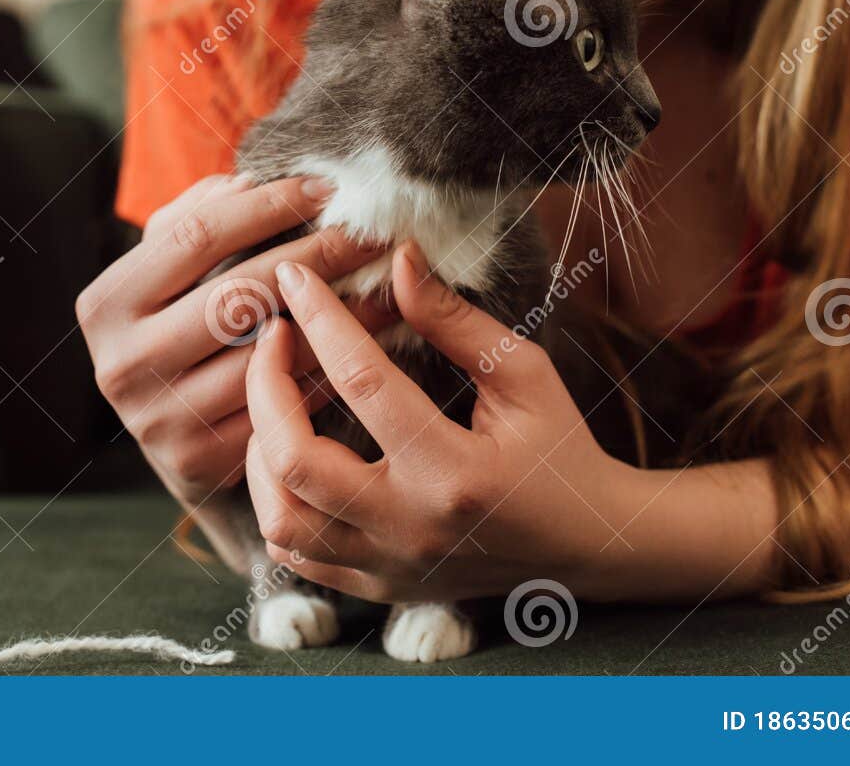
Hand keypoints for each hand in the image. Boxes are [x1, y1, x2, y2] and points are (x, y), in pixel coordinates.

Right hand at [76, 173, 391, 507]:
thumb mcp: (169, 269)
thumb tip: (249, 181)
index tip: (326, 188)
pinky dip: (329, 369)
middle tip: (371, 234)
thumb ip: (197, 216)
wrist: (172, 434)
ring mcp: (160, 419)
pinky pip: (283, 403)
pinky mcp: (201, 461)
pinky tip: (367, 342)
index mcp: (106, 303)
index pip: (196, 235)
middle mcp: (123, 364)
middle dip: (317, 255)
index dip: (268, 206)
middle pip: (238, 292)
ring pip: (269, 352)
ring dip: (340, 316)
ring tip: (387, 284)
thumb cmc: (180, 326)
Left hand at [244, 241, 623, 602]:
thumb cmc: (560, 450)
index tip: (294, 278)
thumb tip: (398, 260)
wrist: (588, 547)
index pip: (365, 382)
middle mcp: (413, 527)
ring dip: (261, 452)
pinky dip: (278, 502)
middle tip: (273, 337)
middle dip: (266, 388)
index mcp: (455, 470)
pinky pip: (295, 556)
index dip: (321, 320)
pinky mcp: (378, 588)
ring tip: (277, 401)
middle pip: (296, 462)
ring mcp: (390, 566)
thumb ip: (453, 320)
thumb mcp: (523, 373)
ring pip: (281, 520)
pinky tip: (290, 459)